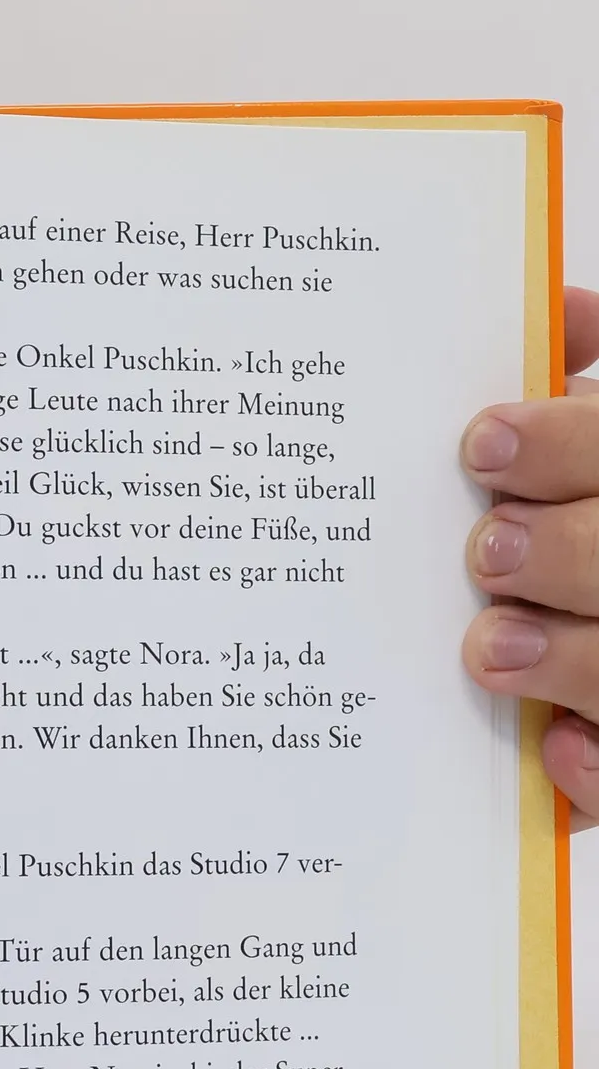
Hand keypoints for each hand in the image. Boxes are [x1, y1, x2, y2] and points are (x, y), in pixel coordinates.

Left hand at [462, 286, 598, 824]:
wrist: (588, 637)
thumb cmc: (573, 520)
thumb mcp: (585, 455)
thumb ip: (579, 388)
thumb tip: (557, 301)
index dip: (570, 443)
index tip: (481, 442)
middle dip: (571, 550)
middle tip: (486, 549)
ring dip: (575, 656)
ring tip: (489, 647)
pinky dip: (598, 768)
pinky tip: (553, 749)